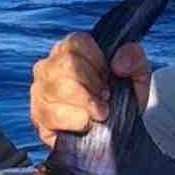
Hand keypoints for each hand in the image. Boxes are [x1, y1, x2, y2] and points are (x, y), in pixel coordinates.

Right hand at [29, 33, 149, 148]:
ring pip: (57, 89)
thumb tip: (118, 63)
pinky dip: (75, 120)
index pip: (76, 42)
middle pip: (66, 64)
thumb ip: (134, 58)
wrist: (117, 132)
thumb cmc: (121, 98)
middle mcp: (49, 66)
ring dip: (85, 103)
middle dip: (92, 85)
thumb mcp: (137, 75)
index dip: (97, 62)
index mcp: (70, 49)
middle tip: (106, 99)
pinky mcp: (38, 116)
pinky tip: (87, 124)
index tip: (110, 78)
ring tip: (101, 113)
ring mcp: (39, 91)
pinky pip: (50, 114)